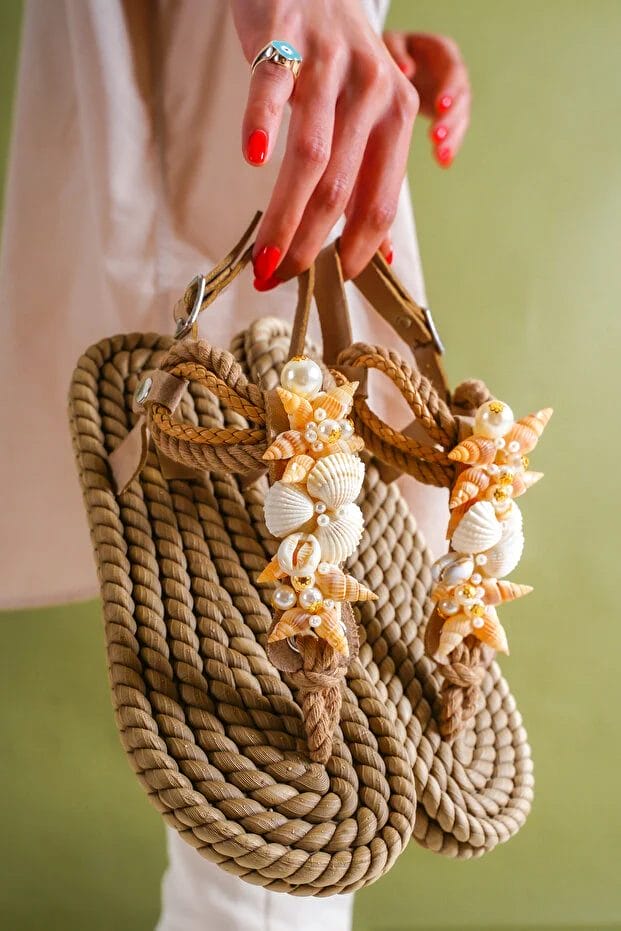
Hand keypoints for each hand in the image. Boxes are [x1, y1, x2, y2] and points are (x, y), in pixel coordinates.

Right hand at [230, 0, 418, 286]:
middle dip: (308, 246)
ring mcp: (329, 63)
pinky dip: (262, 122)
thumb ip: (371, 181)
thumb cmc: (336, 62)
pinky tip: (252, 158)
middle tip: (278, 279)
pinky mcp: (285, 36)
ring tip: (261, 257)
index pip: (379, 202)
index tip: (331, 284)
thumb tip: (379, 255)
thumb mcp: (367, 116)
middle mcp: (371, 91)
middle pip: (339, 189)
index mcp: (396, 118)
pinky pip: (273, 85)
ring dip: (283, 215)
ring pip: (309, 155)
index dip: (356, 251)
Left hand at [383, 31, 470, 168]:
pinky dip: (449, 148)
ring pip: (461, 119)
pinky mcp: (448, 116)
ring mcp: (454, 97)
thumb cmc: (390, 50)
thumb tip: (407, 70)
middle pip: (462, 98)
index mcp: (444, 52)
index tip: (440, 106)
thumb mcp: (390, 43)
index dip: (450, 89)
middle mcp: (455, 75)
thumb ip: (398, 52)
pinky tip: (444, 163)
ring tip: (440, 155)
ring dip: (452, 138)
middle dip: (450, 119)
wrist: (396, 62)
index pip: (454, 71)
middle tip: (436, 136)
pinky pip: (453, 133)